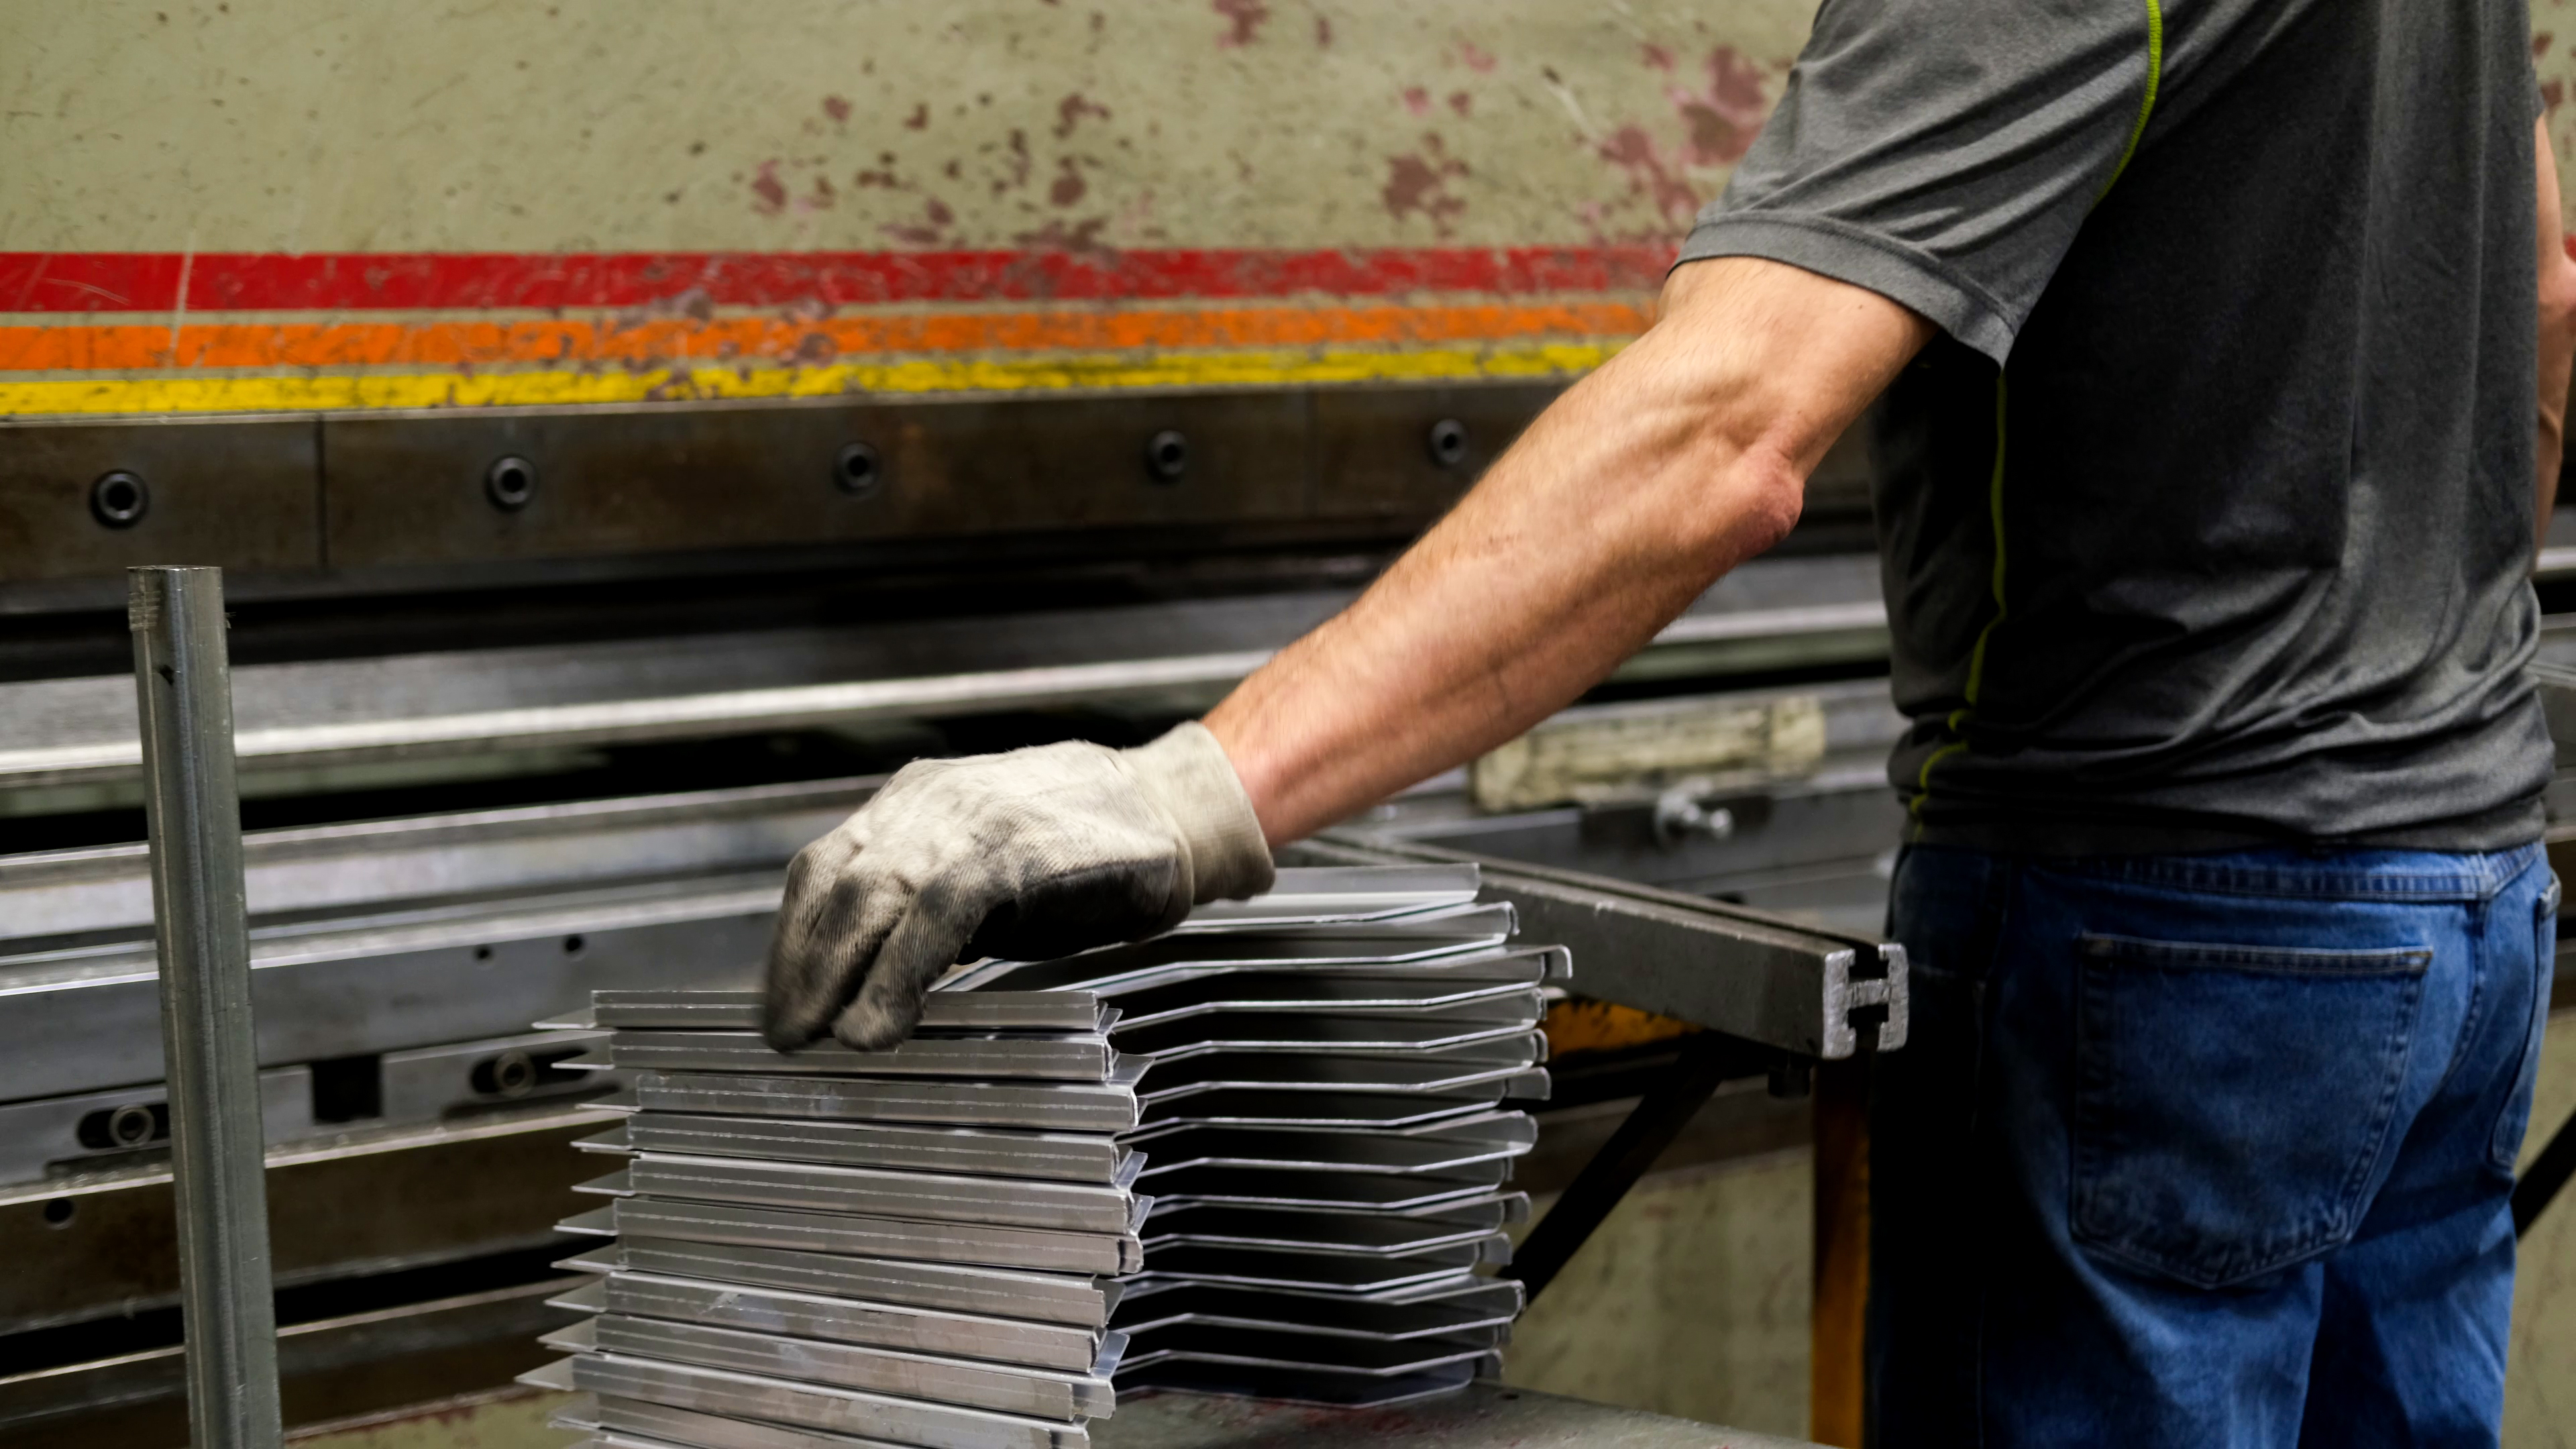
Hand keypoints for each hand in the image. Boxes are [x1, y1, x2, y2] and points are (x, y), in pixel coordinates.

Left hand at [761, 722, 1273, 1051]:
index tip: (780, 1003)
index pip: (824, 870)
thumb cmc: (1082, 857)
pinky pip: (938, 912)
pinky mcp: (1019, 845)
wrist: (1172, 811)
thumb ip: (924, 911)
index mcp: (917, 803)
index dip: (792, 943)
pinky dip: (898, 972)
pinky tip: (881, 1021)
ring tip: (824, 1038)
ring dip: (837, 976)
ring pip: (875, 894)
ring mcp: (975, 816)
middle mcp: (933, 801)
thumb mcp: (985, 876)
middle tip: (787, 1036)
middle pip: (838, 885)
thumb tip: (859, 982)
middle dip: (802, 968)